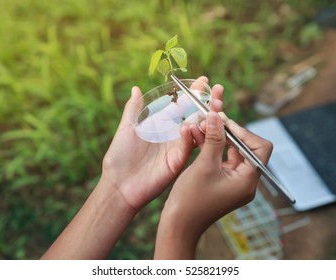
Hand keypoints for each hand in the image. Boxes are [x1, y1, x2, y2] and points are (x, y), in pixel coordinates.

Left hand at [99, 77, 210, 211]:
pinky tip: (188, 127)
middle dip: (206, 103)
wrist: (118, 184)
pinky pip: (187, 147)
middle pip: (194, 116)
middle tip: (217, 90)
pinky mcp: (177, 162)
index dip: (192, 93)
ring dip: (206, 118)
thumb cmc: (119, 156)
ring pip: (196, 131)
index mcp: (161, 125)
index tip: (204, 80)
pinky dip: (189, 137)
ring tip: (213, 105)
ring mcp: (176, 148)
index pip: (181, 106)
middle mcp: (172, 135)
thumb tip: (136, 88)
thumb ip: (134, 109)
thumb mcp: (126, 128)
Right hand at [154, 90, 272, 258]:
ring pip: (233, 152)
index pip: (259, 147)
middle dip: (229, 132)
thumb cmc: (191, 199)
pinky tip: (200, 138)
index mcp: (248, 180)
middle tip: (211, 119)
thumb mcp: (204, 165)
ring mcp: (235, 182)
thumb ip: (214, 138)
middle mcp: (246, 182)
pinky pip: (224, 160)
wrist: (179, 224)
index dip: (243, 131)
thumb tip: (217, 116)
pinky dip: (214, 148)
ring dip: (219, 138)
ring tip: (202, 126)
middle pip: (246, 148)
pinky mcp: (224, 182)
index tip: (224, 121)